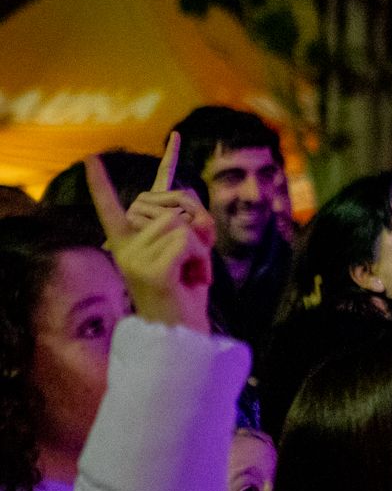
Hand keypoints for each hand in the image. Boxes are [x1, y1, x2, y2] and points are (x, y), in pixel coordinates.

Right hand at [86, 138, 212, 332]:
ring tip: (191, 273)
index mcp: (128, 243)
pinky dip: (202, 258)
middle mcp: (124, 249)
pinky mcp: (150, 269)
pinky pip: (187, 242)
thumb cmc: (185, 290)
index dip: (101, 183)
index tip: (90, 157)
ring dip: (200, 247)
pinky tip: (193, 280)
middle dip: (196, 228)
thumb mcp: (188, 250)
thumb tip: (189, 205)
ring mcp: (134, 259)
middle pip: (171, 208)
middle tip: (192, 262)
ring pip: (182, 224)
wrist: (182, 332)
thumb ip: (187, 223)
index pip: (112, 207)